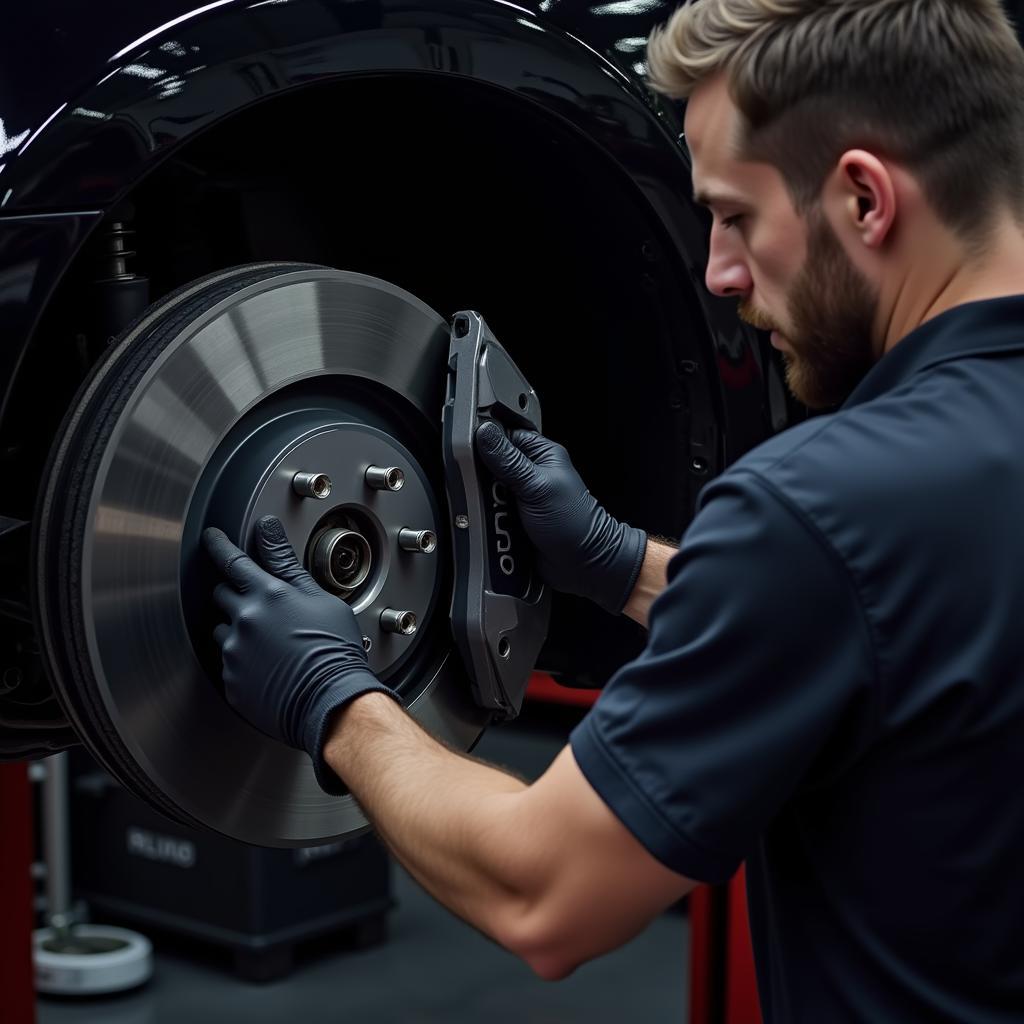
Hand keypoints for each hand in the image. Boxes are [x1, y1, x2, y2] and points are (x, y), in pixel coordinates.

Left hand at [203, 515, 396, 793]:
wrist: (331, 700)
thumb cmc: (334, 649)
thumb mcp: (318, 598)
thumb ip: (286, 563)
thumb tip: (268, 530)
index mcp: (267, 595)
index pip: (231, 560)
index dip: (218, 545)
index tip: (211, 537)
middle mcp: (244, 620)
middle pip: (222, 593)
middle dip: (236, 592)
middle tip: (261, 603)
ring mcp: (235, 651)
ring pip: (223, 628)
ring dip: (238, 627)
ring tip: (270, 641)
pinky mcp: (231, 679)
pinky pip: (228, 661)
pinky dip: (243, 658)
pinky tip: (269, 663)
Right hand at [475, 422, 646, 614]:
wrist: (582, 565)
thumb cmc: (575, 523)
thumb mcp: (537, 486)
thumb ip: (508, 460)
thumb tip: (485, 432)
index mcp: (540, 455)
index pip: (502, 434)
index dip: (484, 440)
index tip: (466, 450)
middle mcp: (527, 474)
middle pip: (487, 466)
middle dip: (483, 481)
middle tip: (490, 493)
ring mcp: (517, 498)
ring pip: (483, 493)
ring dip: (485, 505)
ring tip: (498, 516)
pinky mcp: (510, 519)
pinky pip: (486, 514)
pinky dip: (487, 521)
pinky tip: (495, 527)